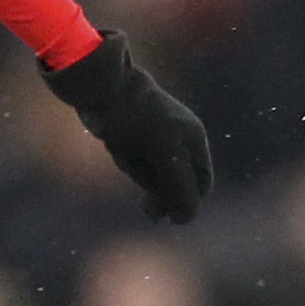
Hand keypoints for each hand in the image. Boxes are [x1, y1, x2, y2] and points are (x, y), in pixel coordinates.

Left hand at [43, 29, 212, 222]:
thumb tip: (186, 217)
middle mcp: (178, 138)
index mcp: (194, 140)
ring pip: (152, 173)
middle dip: (162, 193)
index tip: (168, 214)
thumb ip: (181, 187)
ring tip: (128, 157)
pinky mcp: (131, 134)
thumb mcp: (167, 156)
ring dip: (142, 177)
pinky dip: (127, 163)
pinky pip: (133, 161)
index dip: (187, 202)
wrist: (103, 88)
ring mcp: (155, 136)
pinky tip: (118, 149)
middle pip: (176, 182)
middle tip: (147, 207)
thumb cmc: (139, 120)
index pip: (200, 185)